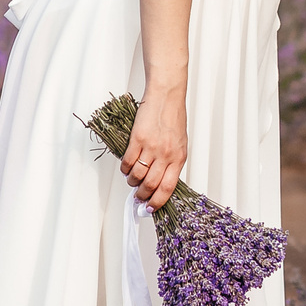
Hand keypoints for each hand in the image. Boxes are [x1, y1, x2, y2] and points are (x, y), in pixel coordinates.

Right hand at [122, 87, 188, 206]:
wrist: (166, 97)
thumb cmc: (173, 119)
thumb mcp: (180, 144)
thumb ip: (172, 163)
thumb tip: (160, 183)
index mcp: (179, 158)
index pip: (168, 188)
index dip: (157, 202)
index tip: (150, 208)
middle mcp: (166, 155)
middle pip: (150, 185)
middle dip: (142, 195)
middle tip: (138, 196)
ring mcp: (151, 147)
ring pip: (137, 176)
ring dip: (132, 182)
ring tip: (132, 179)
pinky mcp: (138, 139)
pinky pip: (127, 162)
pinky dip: (125, 169)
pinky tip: (127, 167)